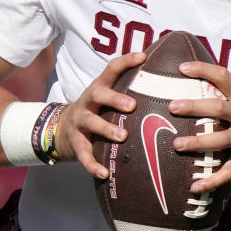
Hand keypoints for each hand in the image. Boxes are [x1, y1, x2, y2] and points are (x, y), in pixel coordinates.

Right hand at [53, 52, 145, 179]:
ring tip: (122, 136)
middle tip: (132, 106)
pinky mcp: (76, 143)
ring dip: (106, 128)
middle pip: (98, 95)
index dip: (126, 61)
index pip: (111, 69)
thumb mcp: (107, 98)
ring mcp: (79, 122)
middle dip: (115, 99)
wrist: (62, 130)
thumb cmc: (98, 112)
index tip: (143, 57)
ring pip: (91, 123)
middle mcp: (88, 102)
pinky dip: (93, 164)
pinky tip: (104, 173)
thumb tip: (168, 85)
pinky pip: (84, 154)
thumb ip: (129, 92)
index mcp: (99, 88)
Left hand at [170, 60, 230, 192]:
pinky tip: (195, 187)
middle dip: (194, 107)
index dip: (203, 70)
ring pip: (221, 139)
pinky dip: (212, 180)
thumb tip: (189, 87)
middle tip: (172, 107)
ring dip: (198, 143)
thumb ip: (225, 96)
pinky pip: (229, 171)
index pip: (224, 77)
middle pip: (219, 108)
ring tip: (177, 145)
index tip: (182, 68)